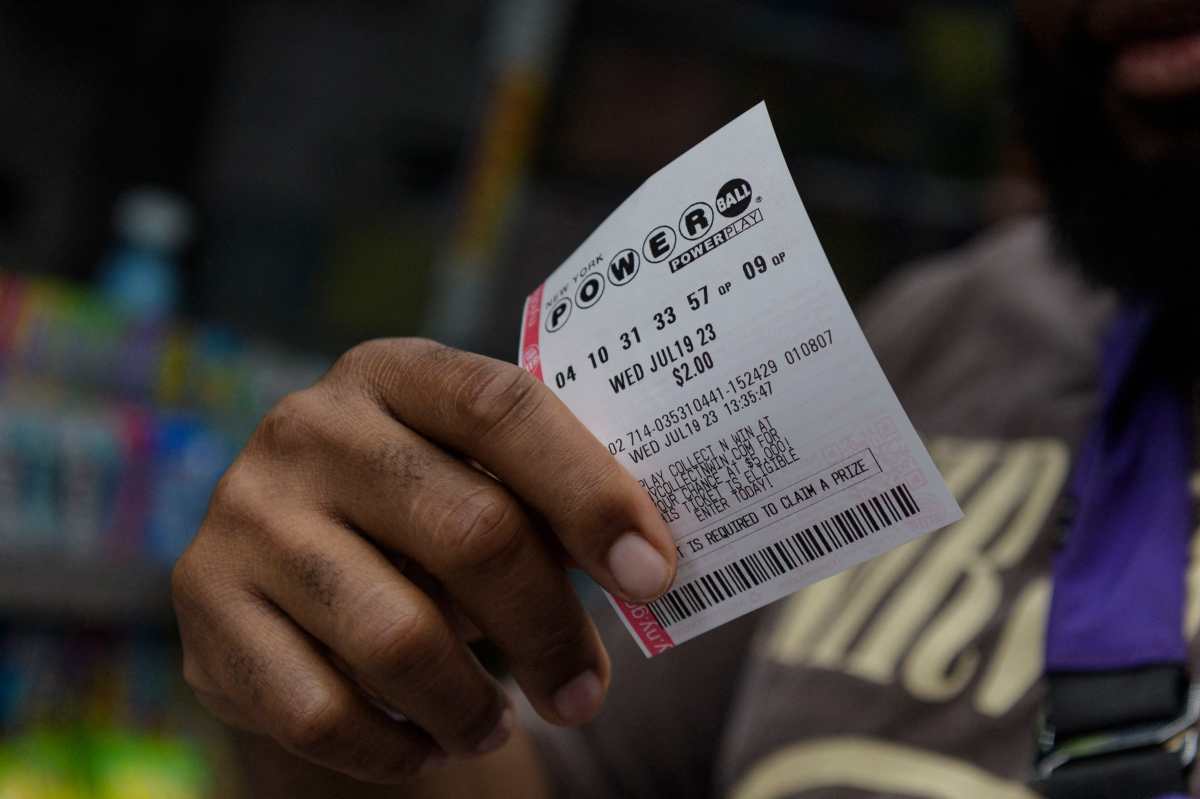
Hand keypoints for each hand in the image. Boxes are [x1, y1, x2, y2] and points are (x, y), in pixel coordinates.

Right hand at [172, 339, 676, 781]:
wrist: (280, 562)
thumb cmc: (413, 512)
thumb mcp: (469, 476)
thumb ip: (541, 502)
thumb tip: (645, 569)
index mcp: (394, 372)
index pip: (504, 408)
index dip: (591, 492)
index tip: (653, 575)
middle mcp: (309, 428)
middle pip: (470, 530)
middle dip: (550, 628)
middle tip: (587, 691)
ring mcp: (248, 516)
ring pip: (399, 638)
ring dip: (473, 704)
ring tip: (501, 724)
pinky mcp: (207, 610)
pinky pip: (322, 711)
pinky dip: (395, 746)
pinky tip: (428, 741)